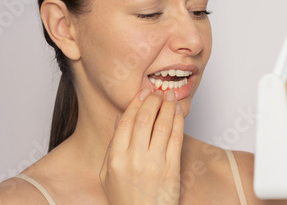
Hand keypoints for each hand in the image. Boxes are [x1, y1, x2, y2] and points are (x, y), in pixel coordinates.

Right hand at [99, 88, 183, 204]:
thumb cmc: (124, 200)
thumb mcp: (108, 174)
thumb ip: (112, 146)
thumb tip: (120, 119)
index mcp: (116, 159)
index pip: (126, 121)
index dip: (136, 103)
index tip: (143, 92)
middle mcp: (134, 159)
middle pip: (145, 119)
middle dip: (153, 101)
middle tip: (158, 92)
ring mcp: (155, 164)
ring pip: (163, 126)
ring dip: (168, 107)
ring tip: (171, 96)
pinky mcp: (172, 170)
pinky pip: (176, 139)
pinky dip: (178, 122)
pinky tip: (178, 113)